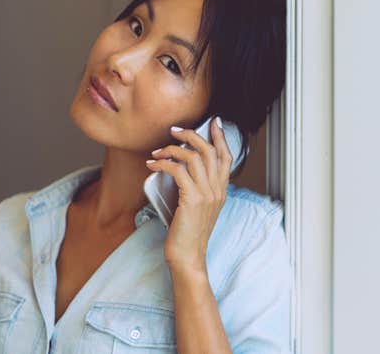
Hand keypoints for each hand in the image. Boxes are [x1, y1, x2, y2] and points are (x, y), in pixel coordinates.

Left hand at [145, 117, 232, 271]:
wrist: (187, 256)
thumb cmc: (187, 233)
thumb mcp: (197, 207)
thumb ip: (196, 188)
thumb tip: (179, 168)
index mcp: (221, 191)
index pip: (226, 157)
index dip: (220, 137)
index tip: (215, 122)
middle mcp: (217, 190)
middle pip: (209, 151)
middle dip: (191, 135)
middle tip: (174, 131)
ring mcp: (206, 194)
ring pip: (193, 157)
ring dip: (171, 149)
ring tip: (156, 152)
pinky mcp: (192, 199)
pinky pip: (178, 171)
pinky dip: (163, 164)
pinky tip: (153, 165)